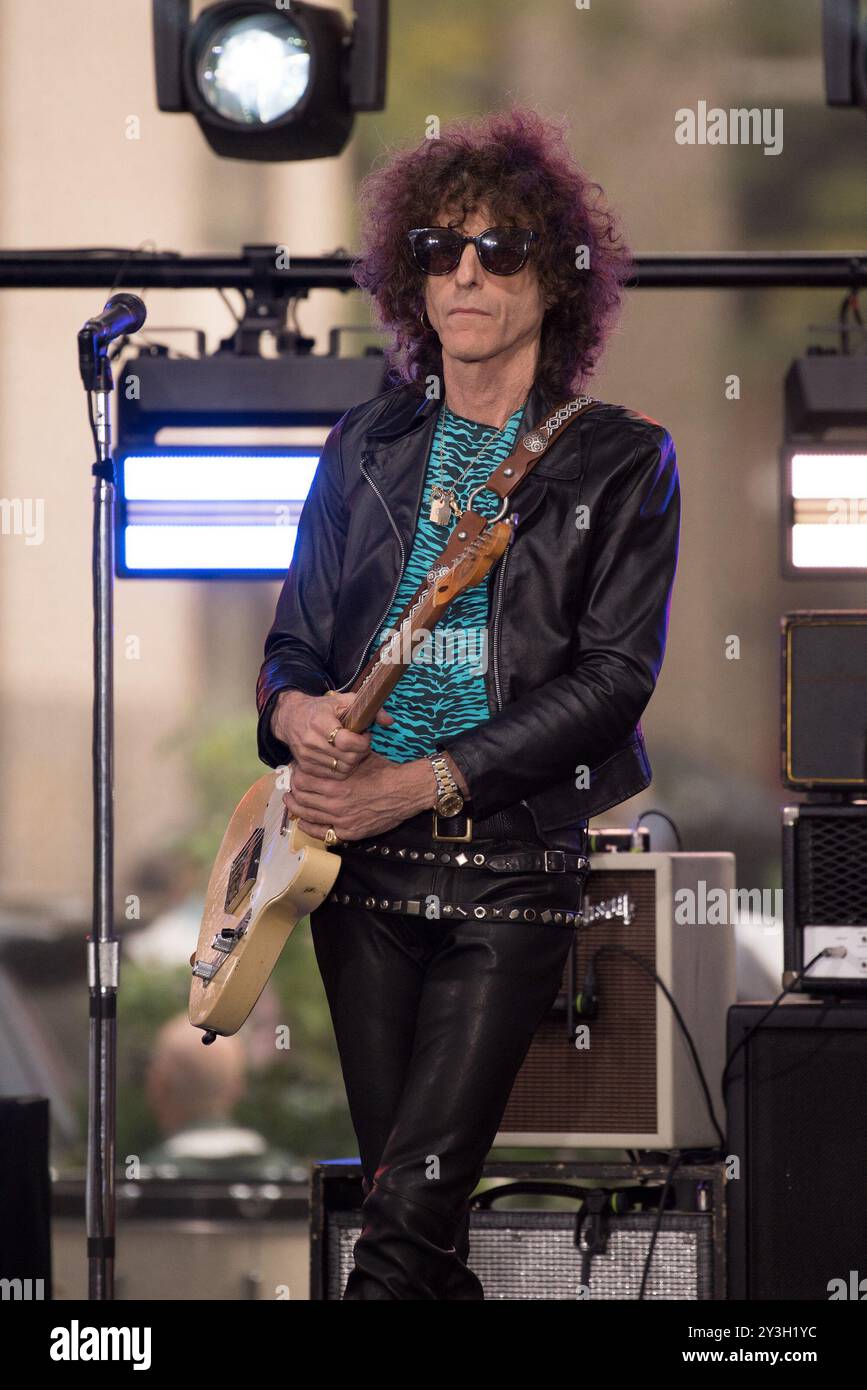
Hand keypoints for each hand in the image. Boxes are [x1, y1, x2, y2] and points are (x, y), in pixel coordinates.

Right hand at [272, 688, 392, 777]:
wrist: (291, 718)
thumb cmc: (322, 708)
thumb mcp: (345, 701)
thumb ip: (369, 709)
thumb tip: (389, 721)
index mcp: (320, 722)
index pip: (346, 741)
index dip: (361, 741)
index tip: (364, 735)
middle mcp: (310, 740)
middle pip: (347, 758)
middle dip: (360, 752)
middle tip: (361, 744)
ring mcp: (306, 755)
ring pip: (341, 769)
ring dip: (352, 762)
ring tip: (352, 750)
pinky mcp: (305, 766)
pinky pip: (332, 775)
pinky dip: (341, 769)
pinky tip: (342, 757)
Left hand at [282, 751, 436, 840]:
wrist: (406, 791)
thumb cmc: (384, 771)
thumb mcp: (359, 757)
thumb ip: (339, 757)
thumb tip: (324, 748)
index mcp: (336, 783)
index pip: (302, 780)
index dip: (296, 774)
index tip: (295, 771)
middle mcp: (335, 804)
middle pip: (301, 798)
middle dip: (293, 791)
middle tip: (290, 786)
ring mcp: (341, 820)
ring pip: (308, 816)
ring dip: (296, 808)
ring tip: (291, 802)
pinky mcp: (349, 832)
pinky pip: (322, 833)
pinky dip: (309, 826)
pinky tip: (304, 821)